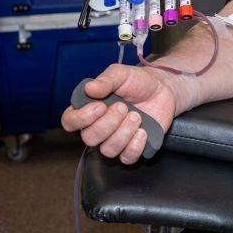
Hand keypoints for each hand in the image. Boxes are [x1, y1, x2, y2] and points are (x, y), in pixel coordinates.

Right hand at [60, 65, 177, 163]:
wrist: (163, 89)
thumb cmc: (138, 81)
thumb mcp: (122, 74)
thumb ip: (106, 80)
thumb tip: (89, 88)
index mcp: (89, 109)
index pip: (70, 122)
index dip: (81, 118)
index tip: (101, 106)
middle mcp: (98, 127)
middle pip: (89, 138)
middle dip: (108, 123)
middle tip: (124, 107)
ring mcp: (115, 139)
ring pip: (108, 150)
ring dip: (124, 132)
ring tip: (137, 116)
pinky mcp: (132, 148)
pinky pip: (126, 158)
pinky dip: (135, 146)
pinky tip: (143, 131)